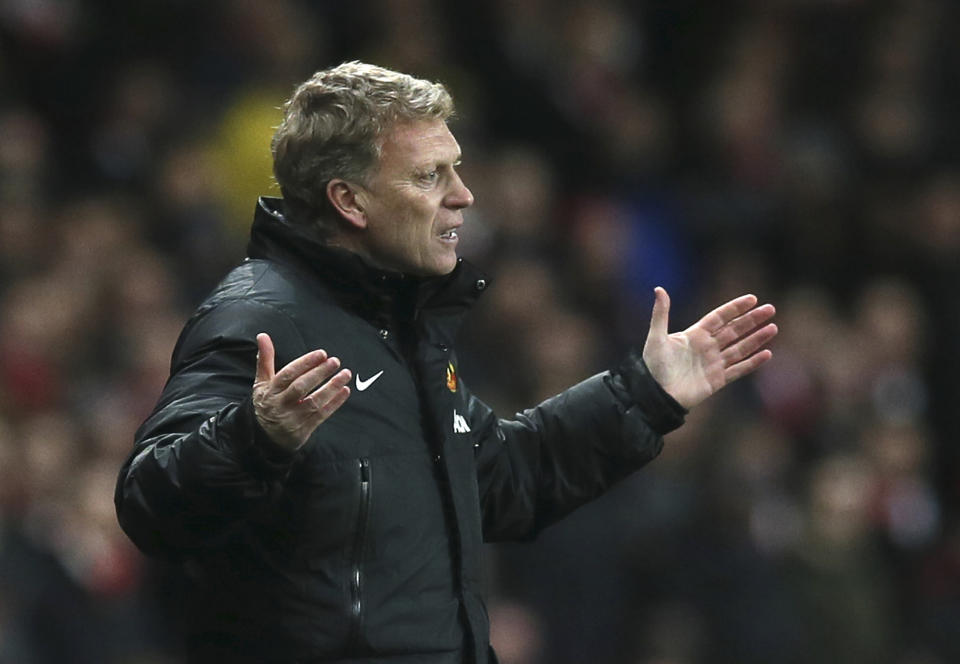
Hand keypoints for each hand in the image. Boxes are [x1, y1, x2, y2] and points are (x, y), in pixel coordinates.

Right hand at [252, 333, 351, 449]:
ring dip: (332, 388)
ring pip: (314, 402)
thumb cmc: (267, 403)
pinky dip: (334, 403)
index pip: (288, 375)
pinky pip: (321, 415)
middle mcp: (280, 405)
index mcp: (270, 391)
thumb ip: (265, 359)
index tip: (321, 354)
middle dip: (319, 373)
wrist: (264, 437)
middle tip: (335, 361)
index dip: (305, 363)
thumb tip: (263, 336)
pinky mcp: (302, 431)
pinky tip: (345, 391)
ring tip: (345, 374)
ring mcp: (292, 419)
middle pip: (300, 388)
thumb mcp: (261, 383)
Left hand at [642, 287, 776, 409]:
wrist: (656, 396)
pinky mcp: (717, 380)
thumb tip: (659, 289)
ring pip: (740, 348)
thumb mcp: (656, 337)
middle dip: (752, 320)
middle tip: (770, 309)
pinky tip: (767, 354)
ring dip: (757, 339)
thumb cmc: (653, 366)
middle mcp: (707, 347)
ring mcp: (714, 364)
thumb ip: (660, 314)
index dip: (735, 308)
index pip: (719, 317)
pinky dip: (752, 363)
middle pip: (734, 330)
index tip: (752, 299)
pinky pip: (739, 370)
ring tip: (773, 328)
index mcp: (695, 335)